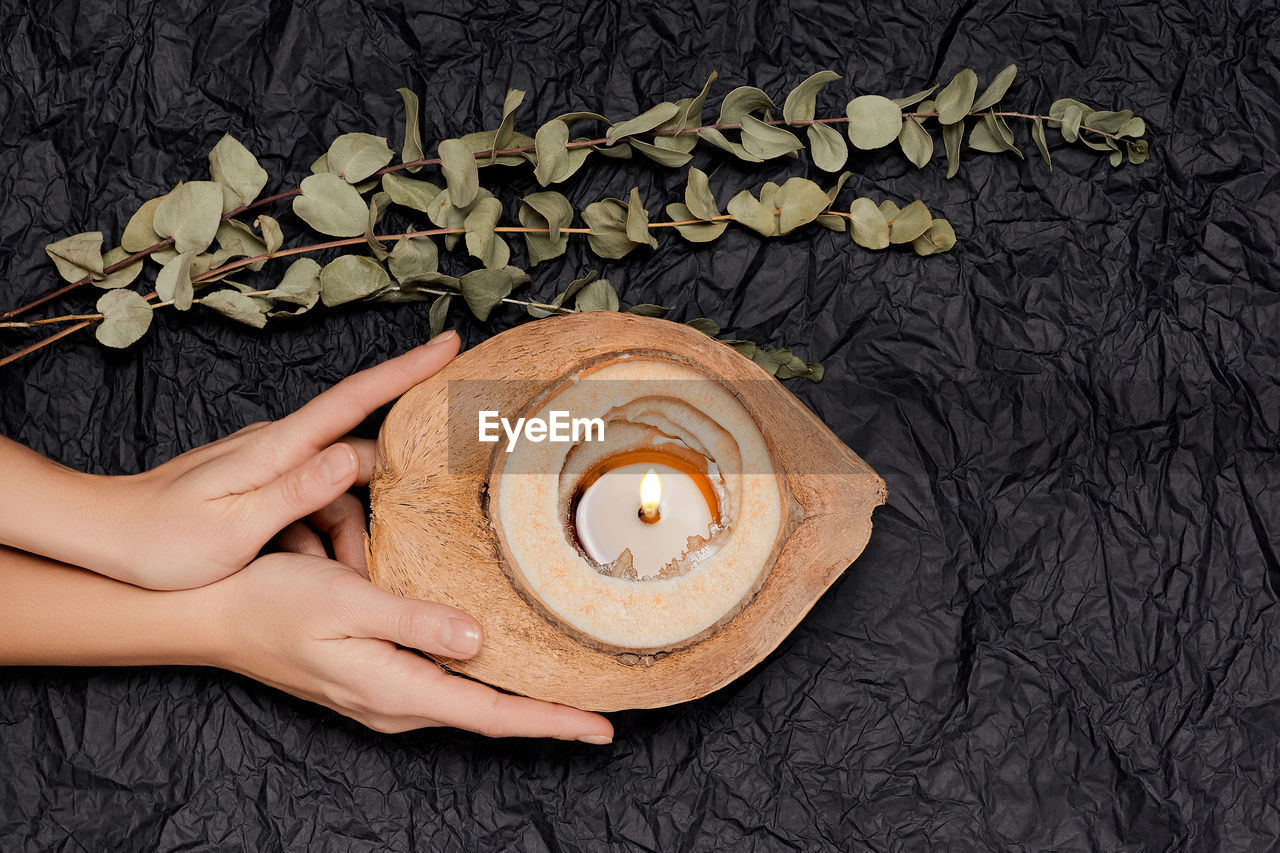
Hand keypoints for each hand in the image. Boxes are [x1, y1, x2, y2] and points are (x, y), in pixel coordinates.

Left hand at [92, 332, 460, 588]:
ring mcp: (269, 459)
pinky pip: (313, 497)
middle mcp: (277, 443)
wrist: (101, 535)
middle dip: (394, 482)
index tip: (449, 345)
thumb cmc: (161, 541)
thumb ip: (295, 492)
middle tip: (425, 515)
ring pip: (337, 483)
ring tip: (352, 572)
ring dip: (352, 523)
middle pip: (359, 450)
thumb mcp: (233, 530)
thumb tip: (351, 458)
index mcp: (277, 449)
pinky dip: (326, 526)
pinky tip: (316, 563)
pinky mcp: (260, 479)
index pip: (354, 399)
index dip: (407, 371)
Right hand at [206, 551, 614, 741]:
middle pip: (487, 713)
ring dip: (516, 699)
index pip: (490, 714)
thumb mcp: (348, 602)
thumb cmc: (275, 603)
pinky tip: (498, 662)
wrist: (215, 617)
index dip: (550, 722)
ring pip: (467, 702)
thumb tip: (479, 642)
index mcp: (394, 689)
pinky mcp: (375, 679)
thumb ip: (415, 621)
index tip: (601, 728)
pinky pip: (442, 687)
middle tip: (599, 705)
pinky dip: (481, 683)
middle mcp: (395, 703)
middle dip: (545, 714)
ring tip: (564, 688)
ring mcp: (384, 695)